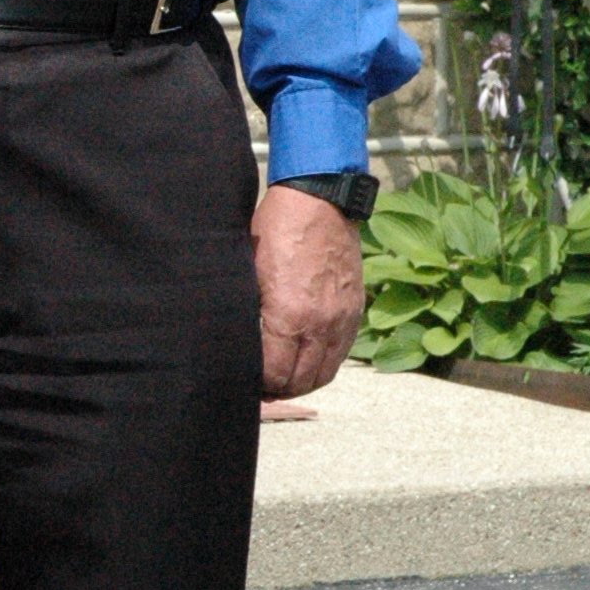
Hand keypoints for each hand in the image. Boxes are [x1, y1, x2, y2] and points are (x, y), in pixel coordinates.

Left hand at [252, 183, 362, 398]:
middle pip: (301, 381)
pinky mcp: (354, 310)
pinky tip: (305, 360)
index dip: (258, 382)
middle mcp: (320, 324)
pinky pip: (340, 354)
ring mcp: (341, 318)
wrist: (319, 200)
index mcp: (289, 316)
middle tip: (260, 386)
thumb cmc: (275, 230)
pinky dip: (322, 364)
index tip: (244, 379)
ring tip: (282, 379)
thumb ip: (247, 312)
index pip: (275, 374)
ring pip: (324, 373)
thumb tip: (235, 342)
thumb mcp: (248, 271)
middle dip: (278, 389)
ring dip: (302, 382)